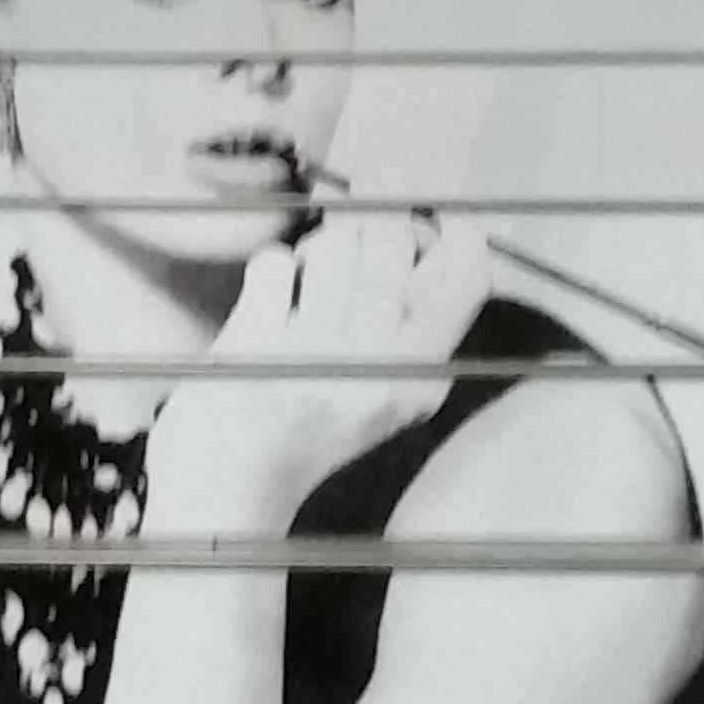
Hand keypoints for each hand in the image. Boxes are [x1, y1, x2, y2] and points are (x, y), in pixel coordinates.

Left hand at [143, 206, 487, 533]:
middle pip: (394, 234)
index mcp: (422, 375)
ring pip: (335, 241)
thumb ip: (420, 318)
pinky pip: (276, 262)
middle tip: (344, 243)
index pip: (470, 269)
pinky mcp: (260, 343)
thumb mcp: (393, 390)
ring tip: (307, 284)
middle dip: (368, 218)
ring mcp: (319, 351)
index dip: (450, 224)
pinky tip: (270, 309)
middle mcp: (381, 363)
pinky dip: (269, 274)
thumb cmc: (312, 430)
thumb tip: (433, 226)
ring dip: (317, 248)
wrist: (233, 490)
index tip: (423, 213)